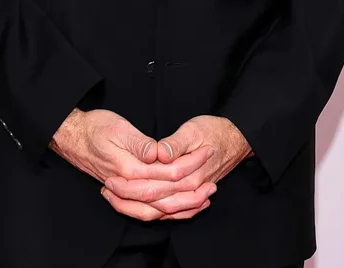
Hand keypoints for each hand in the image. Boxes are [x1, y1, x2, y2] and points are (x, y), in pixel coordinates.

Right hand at [49, 108, 216, 219]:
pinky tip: (179, 209)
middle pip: (165, 199)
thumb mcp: (118, 127)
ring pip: (157, 211)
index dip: (189, 166)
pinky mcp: (124, 194)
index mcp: (128, 168)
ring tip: (203, 201)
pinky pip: (147, 212)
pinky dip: (166, 213)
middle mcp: (127, 185)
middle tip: (213, 186)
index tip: (207, 154)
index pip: (166, 175)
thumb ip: (140, 143)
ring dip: (182, 209)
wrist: (73, 137)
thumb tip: (158, 153)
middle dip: (192, 195)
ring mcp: (124, 192)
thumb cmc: (95, 128)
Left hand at [101, 115, 252, 220]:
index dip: (130, 184)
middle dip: (128, 199)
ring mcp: (192, 194)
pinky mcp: (192, 195)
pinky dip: (155, 213)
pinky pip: (173, 213)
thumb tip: (159, 153)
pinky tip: (141, 206)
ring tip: (116, 199)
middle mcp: (190, 188)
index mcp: (187, 172)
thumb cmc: (214, 131)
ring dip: (138, 208)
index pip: (154, 185)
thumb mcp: (194, 129)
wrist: (236, 139)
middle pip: (155, 203)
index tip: (111, 177)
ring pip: (162, 212)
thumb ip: (175, 143)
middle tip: (107, 189)